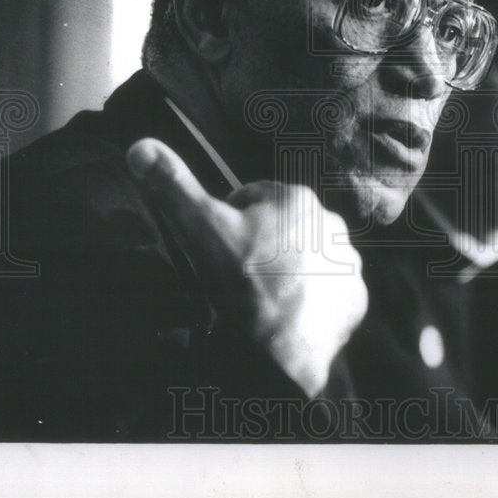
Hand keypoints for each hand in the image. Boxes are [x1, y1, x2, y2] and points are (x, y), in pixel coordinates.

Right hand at [126, 138, 367, 396]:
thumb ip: (172, 185)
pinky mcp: (356, 299)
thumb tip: (141, 147)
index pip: (254, 198)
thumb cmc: (242, 283)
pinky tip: (290, 316)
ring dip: (290, 272)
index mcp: (297, 198)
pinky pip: (331, 294)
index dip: (230, 221)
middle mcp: (332, 224)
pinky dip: (313, 302)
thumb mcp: (201, 229)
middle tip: (239, 275)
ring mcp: (348, 263)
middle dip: (263, 245)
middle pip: (284, 228)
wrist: (280, 350)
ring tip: (263, 298)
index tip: (220, 247)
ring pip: (309, 259)